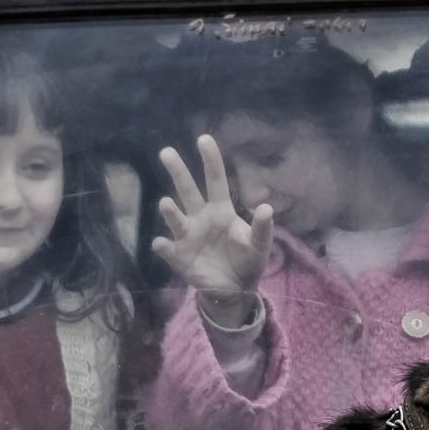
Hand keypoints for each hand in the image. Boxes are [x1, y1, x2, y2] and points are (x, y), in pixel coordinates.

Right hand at [150, 134, 274, 327]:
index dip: (211, 161)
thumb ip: (262, 228)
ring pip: (176, 218)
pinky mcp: (179, 257)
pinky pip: (167, 250)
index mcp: (221, 211)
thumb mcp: (260, 245)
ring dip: (170, 211)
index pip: (215, 181)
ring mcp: (188, 237)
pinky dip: (163, 247)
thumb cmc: (247, 260)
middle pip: (188, 191)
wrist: (236, 290)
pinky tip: (161, 244)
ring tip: (167, 204)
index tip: (204, 139)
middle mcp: (200, 218)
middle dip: (178, 172)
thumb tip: (267, 207)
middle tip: (166, 152)